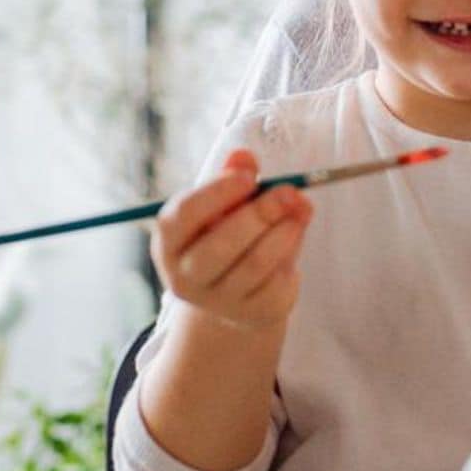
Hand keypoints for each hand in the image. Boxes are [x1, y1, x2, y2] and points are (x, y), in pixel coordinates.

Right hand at [151, 149, 312, 330]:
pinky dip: (291, 255)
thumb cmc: (229, 234)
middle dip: (259, 214)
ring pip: (253, 265)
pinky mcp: (252, 314)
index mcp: (169, 241)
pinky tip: (294, 236)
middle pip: (219, 246)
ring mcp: (218, 301)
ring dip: (283, 233)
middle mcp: (184, 276)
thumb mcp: (229, 203)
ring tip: (300, 209)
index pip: (183, 216)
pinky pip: (276, 283)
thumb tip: (243, 157)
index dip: (216, 194)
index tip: (250, 177)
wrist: (239, 292)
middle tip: (289, 191)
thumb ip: (235, 178)